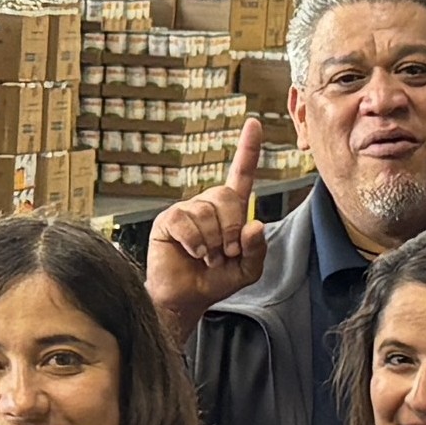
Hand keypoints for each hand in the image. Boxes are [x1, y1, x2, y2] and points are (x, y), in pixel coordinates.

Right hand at [143, 119, 269, 329]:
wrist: (186, 300)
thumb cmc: (215, 282)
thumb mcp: (248, 270)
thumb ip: (257, 249)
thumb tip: (254, 224)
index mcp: (229, 211)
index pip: (241, 174)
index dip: (248, 150)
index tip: (253, 124)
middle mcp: (207, 205)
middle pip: (227, 197)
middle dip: (232, 228)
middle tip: (227, 252)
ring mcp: (186, 211)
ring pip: (206, 212)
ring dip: (213, 242)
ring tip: (208, 258)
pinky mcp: (167, 221)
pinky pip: (185, 221)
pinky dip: (195, 241)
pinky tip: (194, 253)